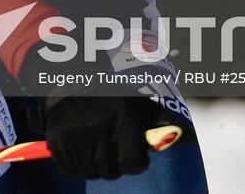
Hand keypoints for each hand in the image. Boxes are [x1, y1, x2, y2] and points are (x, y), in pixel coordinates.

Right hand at [38, 91, 178, 179]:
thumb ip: (161, 120)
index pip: (132, 164)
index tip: (132, 155)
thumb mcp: (139, 98)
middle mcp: (98, 129)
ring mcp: (75, 135)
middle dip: (113, 163)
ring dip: (93, 164)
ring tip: (94, 146)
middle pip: (110, 171)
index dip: (134, 162)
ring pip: (89, 172)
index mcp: (123, 119)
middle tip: (111, 148)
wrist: (71, 73)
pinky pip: (67, 168)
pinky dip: (73, 163)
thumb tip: (188, 139)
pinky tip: (78, 148)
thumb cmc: (113, 89)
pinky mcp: (56, 139)